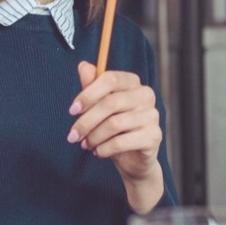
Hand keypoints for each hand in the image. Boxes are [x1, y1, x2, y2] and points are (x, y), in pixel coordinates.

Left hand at [69, 61, 164, 212]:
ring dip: (94, 137)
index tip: (72, 110)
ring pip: (114, 124)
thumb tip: (83, 65)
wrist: (132, 159)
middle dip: (86, 121)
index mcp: (133, 82)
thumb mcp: (99, 107)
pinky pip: (122, 142)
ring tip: (86, 145)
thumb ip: (92, 86)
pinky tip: (98, 152)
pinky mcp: (154, 136)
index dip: (88, 94)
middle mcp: (146, 95)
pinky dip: (104, 149)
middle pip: (110, 103)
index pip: (110, 79)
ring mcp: (152, 115)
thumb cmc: (113, 129)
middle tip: (72, 136)